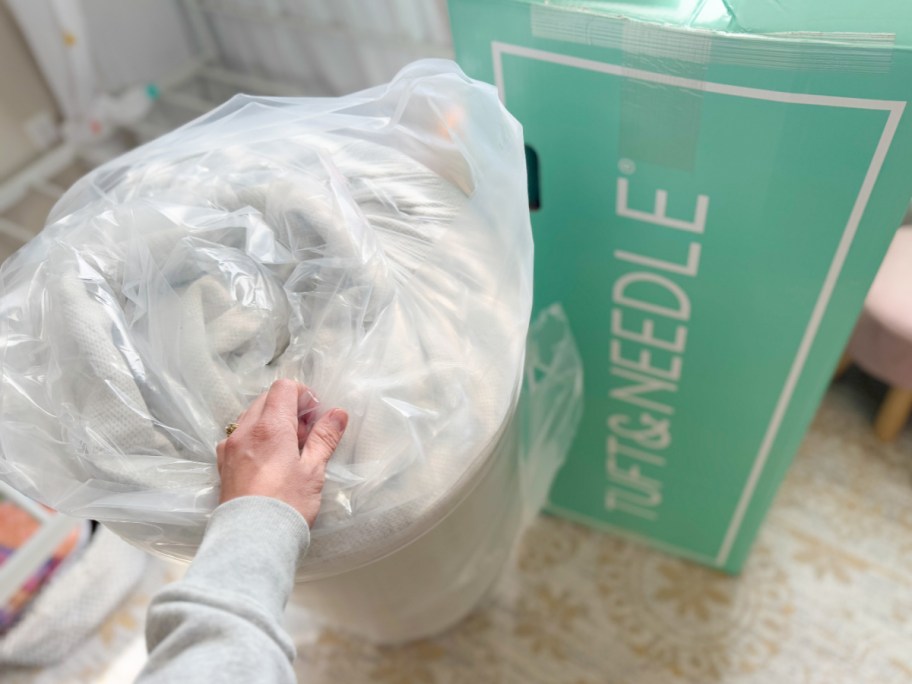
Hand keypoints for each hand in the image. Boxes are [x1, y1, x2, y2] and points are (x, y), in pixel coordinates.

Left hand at [216, 379, 347, 526]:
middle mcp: (245, 430)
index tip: (315, 416)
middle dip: (289, 408)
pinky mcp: (223, 463)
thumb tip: (337, 414)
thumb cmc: (286, 504)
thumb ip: (324, 437)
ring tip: (290, 449)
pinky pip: (240, 436)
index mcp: (270, 426)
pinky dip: (256, 437)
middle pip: (267, 399)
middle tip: (307, 434)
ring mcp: (230, 446)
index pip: (284, 388)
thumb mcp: (313, 470)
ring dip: (272, 421)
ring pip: (251, 416)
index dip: (304, 395)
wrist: (251, 539)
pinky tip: (270, 460)